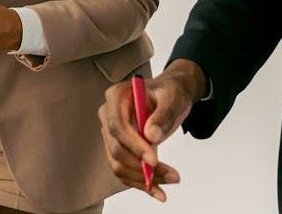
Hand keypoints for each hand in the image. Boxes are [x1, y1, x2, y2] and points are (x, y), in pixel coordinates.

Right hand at [98, 60, 205, 200]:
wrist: (169, 98)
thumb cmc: (169, 93)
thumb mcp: (172, 98)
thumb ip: (163, 115)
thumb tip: (151, 136)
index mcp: (117, 97)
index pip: (117, 126)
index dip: (133, 145)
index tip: (154, 160)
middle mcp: (108, 116)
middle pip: (116, 148)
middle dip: (141, 167)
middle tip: (170, 175)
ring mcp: (111, 134)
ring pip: (118, 164)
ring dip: (142, 179)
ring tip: (170, 181)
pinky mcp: (118, 148)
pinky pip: (124, 170)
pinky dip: (140, 183)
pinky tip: (157, 190)